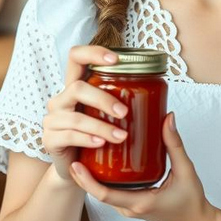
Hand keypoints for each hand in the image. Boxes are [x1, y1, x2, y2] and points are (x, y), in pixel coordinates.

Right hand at [41, 45, 129, 182]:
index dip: (93, 52)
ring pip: (75, 117)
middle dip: (103, 99)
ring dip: (101, 126)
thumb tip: (170, 115)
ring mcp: (53, 119)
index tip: (116, 59)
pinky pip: (68, 136)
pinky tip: (101, 143)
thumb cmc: (99, 138)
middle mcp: (62, 99)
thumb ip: (132, 111)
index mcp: (77, 86)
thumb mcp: (112, 120)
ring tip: (121, 136)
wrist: (80, 169)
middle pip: (77, 87)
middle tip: (125, 112)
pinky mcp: (50, 139)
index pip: (76, 57)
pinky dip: (87, 139)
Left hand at [70, 112, 217, 220]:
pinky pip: (111, 193)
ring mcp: (129, 208)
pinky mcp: (132, 204)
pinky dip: (103, 180)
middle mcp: (130, 207)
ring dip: (90, 177)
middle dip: (83, 175)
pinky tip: (102, 162)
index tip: (75, 164)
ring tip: (83, 153)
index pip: (105, 194)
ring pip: (103, 193)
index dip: (87, 180)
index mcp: (140, 203)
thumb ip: (175, 144)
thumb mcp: (185, 171)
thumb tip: (167, 118)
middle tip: (75, 151)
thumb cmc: (192, 202)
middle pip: (98, 193)